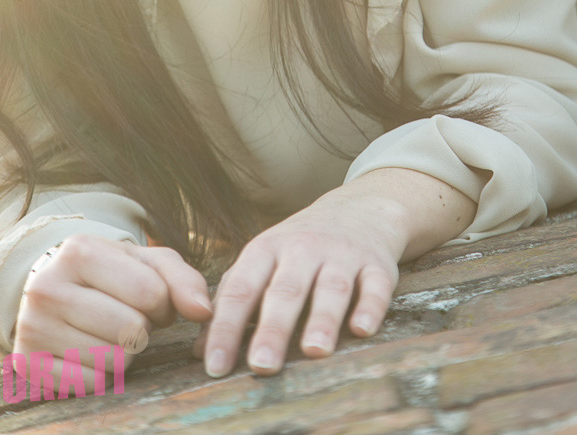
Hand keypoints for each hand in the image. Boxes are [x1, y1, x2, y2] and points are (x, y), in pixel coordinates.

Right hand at [14, 234, 212, 391]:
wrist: (53, 289)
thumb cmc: (110, 275)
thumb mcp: (145, 262)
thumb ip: (183, 279)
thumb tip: (205, 313)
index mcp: (79, 250)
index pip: (149, 292)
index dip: (163, 304)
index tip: (151, 300)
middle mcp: (47, 287)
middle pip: (131, 331)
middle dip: (142, 329)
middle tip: (128, 318)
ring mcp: (32, 327)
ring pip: (113, 361)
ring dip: (124, 353)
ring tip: (109, 333)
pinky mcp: (28, 363)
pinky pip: (90, 385)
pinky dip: (101, 374)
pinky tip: (90, 351)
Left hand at [201, 168, 473, 376]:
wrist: (358, 210)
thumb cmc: (298, 248)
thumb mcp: (262, 261)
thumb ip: (233, 302)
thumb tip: (200, 352)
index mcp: (266, 249)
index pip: (241, 289)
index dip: (226, 327)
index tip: (215, 366)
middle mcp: (302, 248)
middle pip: (285, 290)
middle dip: (272, 328)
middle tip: (261, 365)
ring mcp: (341, 255)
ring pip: (331, 287)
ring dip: (322, 319)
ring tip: (313, 351)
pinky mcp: (377, 264)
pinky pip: (375, 285)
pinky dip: (370, 307)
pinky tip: (362, 330)